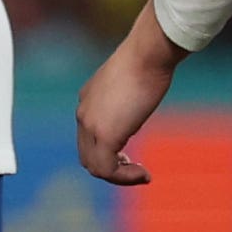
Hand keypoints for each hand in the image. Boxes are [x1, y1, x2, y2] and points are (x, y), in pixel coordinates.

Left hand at [75, 6, 185, 185]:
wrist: (148, 54)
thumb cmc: (148, 62)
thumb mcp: (132, 83)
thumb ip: (126, 100)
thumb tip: (136, 107)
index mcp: (88, 102)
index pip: (88, 138)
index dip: (108, 153)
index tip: (130, 156)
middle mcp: (83, 114)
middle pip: (87, 155)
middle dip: (111, 167)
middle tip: (136, 169)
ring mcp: (90, 125)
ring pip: (94, 166)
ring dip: (119, 176)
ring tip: (141, 174)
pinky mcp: (103, 135)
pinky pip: (106, 170)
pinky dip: (124, 177)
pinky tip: (144, 174)